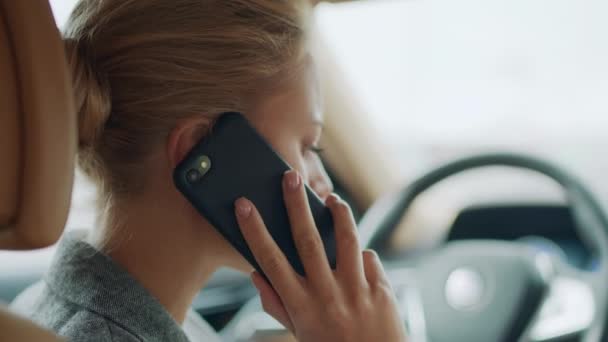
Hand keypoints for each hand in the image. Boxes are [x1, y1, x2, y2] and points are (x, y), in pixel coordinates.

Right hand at [234, 170, 405, 341]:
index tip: (244, 205)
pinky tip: (358, 259)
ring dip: (338, 213)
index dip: (255, 230)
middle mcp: (328, 295)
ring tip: (332, 198)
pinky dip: (362, 255)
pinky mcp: (382, 290)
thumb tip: (257, 274)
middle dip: (296, 204)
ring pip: (347, 239)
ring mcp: (358, 291)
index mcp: (301, 307)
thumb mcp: (297, 334)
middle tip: (290, 178)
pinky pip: (370, 259)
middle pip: (308, 239)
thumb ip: (277, 304)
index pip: (271, 260)